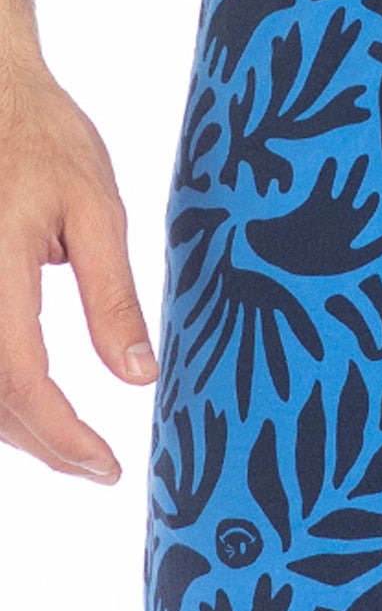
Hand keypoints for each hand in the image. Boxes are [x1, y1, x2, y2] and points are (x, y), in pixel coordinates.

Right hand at [0, 51, 157, 481]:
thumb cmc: (47, 142)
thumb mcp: (98, 212)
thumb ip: (113, 297)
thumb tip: (138, 376)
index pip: (22, 378)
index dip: (63, 435)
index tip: (106, 466)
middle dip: (41, 444)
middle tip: (96, 467)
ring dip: (13, 427)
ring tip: (71, 445)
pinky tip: (31, 407)